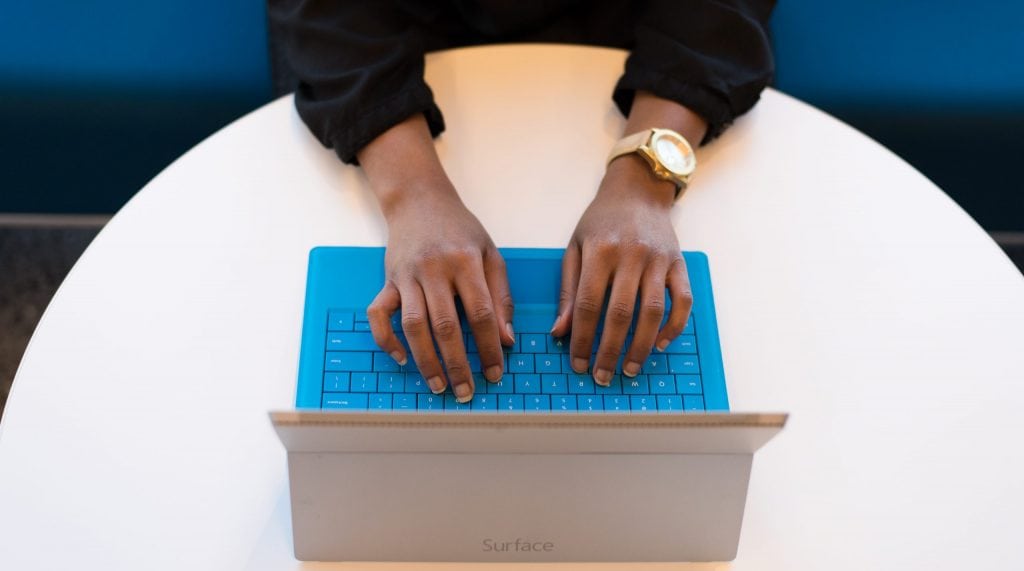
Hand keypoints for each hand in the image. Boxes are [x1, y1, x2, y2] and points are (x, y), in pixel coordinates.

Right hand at [366, 181, 514, 402]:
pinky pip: (378, 314)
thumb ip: (501, 296)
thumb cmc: (459, 230)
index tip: (495, 372)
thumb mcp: (490, 254)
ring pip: (413, 325)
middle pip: (446, 325)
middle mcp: (434, 269)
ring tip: (438, 385)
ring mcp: (407, 275)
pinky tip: (401, 359)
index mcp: (466, 262)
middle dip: (457, 363)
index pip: (481, 313)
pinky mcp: (387, 279)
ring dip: (425, 360)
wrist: (419, 200)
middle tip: (466, 391)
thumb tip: (506, 340)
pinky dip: (386, 339)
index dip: (489, 346)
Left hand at [550, 155, 692, 385]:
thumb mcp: (575, 247)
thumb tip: (559, 332)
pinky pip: (682, 301)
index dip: (582, 338)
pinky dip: (674, 326)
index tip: (578, 363)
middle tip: (602, 376)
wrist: (638, 191)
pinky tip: (661, 344)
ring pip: (653, 312)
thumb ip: (568, 290)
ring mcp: (659, 260)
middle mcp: (631, 255)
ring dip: (642, 346)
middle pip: (620, 313)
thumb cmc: (601, 221)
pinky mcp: (679, 263)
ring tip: (629, 368)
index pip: (588, 304)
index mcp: (600, 251)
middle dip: (609, 350)